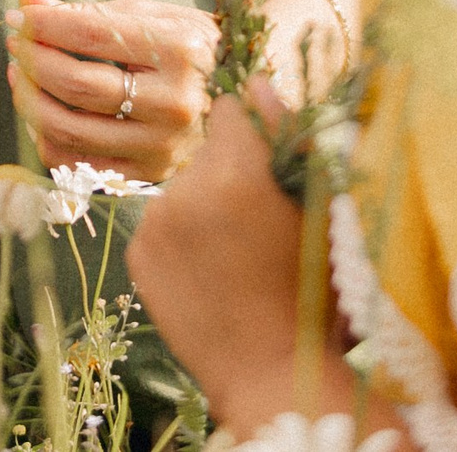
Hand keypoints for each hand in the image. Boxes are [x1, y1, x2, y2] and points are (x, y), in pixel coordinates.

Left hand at [4, 0, 216, 182]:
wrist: (246, 99)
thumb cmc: (190, 49)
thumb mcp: (151, 18)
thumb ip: (87, 10)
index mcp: (180, 51)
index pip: (92, 34)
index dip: (44, 23)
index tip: (19, 14)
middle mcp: (175, 104)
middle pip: (76, 85)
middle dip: (33, 60)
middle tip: (16, 43)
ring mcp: (162, 147)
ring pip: (68, 129)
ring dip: (29, 99)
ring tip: (21, 74)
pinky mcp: (148, 176)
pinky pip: (74, 164)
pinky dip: (45, 136)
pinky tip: (42, 110)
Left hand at [128, 87, 336, 434]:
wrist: (272, 374)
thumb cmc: (314, 293)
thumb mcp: (320, 211)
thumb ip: (288, 137)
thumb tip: (257, 81)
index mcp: (238, 174)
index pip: (231, 111)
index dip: (253, 135)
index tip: (267, 168)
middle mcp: (186, 191)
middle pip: (207, 152)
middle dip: (229, 172)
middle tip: (255, 224)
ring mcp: (155, 224)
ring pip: (183, 188)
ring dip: (203, 206)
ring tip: (233, 257)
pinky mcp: (136, 254)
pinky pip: (162, 223)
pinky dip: (181, 238)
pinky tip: (208, 274)